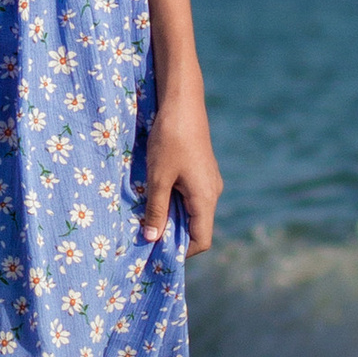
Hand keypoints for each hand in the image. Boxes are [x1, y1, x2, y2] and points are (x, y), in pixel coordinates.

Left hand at [143, 88, 221, 253]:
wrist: (182, 103)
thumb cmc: (170, 139)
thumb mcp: (158, 176)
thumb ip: (156, 209)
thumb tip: (152, 239)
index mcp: (205, 198)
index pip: (201, 240)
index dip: (181, 252)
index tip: (156, 253)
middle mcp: (212, 193)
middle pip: (196, 228)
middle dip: (173, 236)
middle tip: (146, 238)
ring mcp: (208, 181)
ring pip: (191, 211)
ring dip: (171, 217)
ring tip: (147, 218)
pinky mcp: (201, 171)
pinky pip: (190, 196)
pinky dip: (173, 202)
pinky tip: (154, 196)